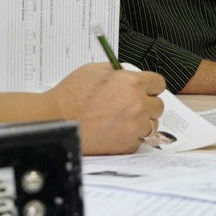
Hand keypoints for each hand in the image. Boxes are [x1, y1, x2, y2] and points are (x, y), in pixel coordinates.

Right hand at [47, 63, 164, 153]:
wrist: (56, 120)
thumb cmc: (71, 95)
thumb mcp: (94, 70)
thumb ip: (117, 71)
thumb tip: (127, 74)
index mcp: (132, 83)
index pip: (158, 83)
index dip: (150, 86)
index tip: (145, 89)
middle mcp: (138, 105)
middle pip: (158, 106)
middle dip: (147, 104)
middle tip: (130, 105)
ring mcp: (134, 127)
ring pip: (152, 124)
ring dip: (141, 122)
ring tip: (122, 120)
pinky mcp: (127, 145)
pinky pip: (139, 140)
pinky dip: (130, 137)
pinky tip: (115, 131)